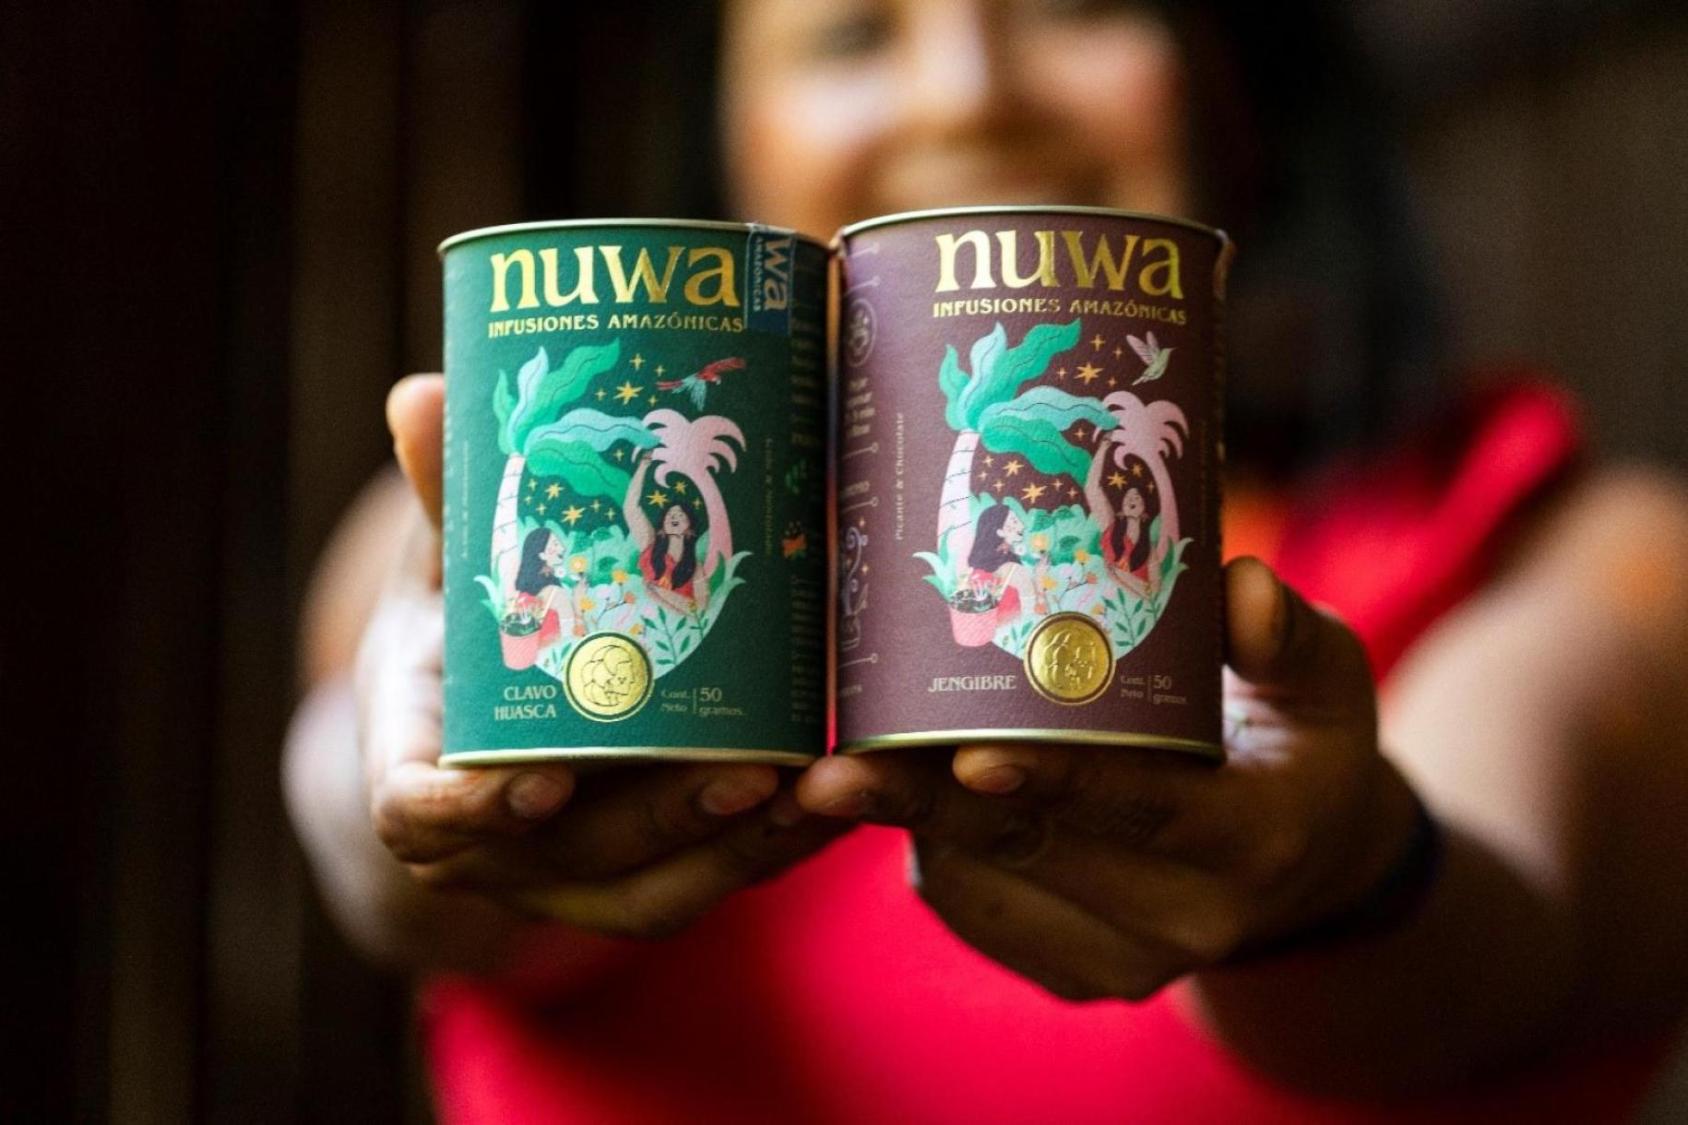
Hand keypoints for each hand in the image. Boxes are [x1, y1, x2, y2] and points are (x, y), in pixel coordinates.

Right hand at [364, 375, 845, 940]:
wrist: (467, 722)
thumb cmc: (454, 629)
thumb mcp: (441, 566)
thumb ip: (445, 496)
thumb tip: (419, 393)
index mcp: (417, 761)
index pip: (417, 814)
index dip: (472, 813)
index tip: (544, 780)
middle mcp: (491, 840)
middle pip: (573, 855)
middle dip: (664, 819)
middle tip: (748, 767)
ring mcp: (564, 873)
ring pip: (654, 891)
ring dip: (740, 849)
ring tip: (820, 789)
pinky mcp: (639, 877)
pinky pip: (707, 883)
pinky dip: (773, 851)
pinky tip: (842, 803)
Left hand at [796, 558, 1417, 1000]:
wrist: (1300, 863)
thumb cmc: (1298, 741)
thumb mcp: (1324, 681)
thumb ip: (1287, 637)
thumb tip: (1243, 586)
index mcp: (1253, 840)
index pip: (1143, 809)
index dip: (1056, 781)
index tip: (966, 755)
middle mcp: (1189, 918)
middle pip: (1033, 850)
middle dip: (924, 804)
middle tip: (833, 767)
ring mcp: (1126, 961)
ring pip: (982, 886)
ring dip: (911, 820)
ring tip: (851, 756)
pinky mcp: (1074, 975)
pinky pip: (971, 910)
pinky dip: (928, 849)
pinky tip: (902, 789)